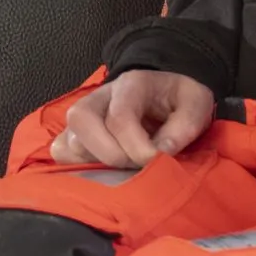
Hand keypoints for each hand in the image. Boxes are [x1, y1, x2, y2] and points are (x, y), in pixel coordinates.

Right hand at [50, 70, 215, 167]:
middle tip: (136, 166)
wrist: (165, 91)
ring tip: (123, 168)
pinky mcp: (74, 132)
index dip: (138, 148)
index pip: (120, 117)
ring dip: (96, 161)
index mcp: (130, 85)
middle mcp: (99, 96)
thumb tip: (162, 151)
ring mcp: (83, 113)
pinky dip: (76, 165)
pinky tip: (102, 170)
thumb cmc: (178, 99)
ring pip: (69, 139)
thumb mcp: (195, 104)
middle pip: (82, 121)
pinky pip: (60, 150)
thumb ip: (184, 126)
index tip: (158, 161)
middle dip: (111, 154)